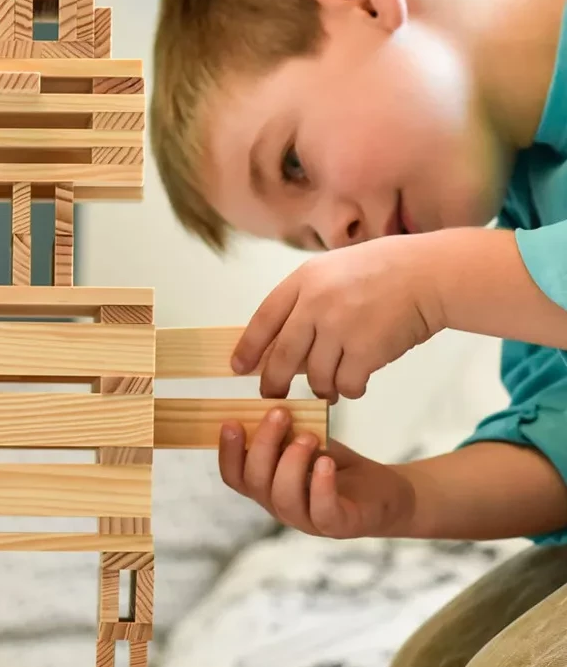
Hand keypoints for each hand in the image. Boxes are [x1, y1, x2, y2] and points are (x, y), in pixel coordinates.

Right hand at [219, 408, 414, 538]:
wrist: (384, 492)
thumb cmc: (336, 465)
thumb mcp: (305, 441)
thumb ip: (284, 431)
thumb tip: (266, 405)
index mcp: (267, 486)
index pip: (235, 476)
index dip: (227, 452)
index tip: (231, 421)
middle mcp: (280, 506)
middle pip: (255, 483)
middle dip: (263, 444)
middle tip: (279, 413)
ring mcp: (307, 520)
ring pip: (283, 498)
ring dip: (291, 462)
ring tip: (308, 436)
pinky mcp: (338, 525)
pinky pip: (322, 511)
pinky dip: (321, 485)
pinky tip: (326, 462)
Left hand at [232, 234, 441, 400]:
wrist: (427, 274)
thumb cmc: (383, 271)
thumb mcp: (333, 271)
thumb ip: (307, 300)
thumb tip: (284, 343)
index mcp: (304, 280)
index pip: (264, 318)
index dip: (249, 347)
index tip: (239, 367)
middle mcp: (316, 303)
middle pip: (284, 355)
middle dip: (275, 382)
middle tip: (274, 395)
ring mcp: (339, 327)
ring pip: (316, 376)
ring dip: (323, 387)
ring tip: (332, 385)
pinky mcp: (364, 350)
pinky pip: (346, 384)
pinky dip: (350, 389)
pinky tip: (358, 382)